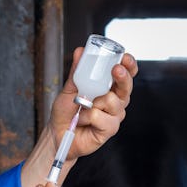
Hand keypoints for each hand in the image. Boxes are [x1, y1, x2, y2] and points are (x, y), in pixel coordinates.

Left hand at [20, 49, 137, 186]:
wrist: (57, 133)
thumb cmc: (66, 112)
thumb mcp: (69, 88)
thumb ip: (77, 71)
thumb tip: (80, 52)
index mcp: (109, 87)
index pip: (125, 73)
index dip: (129, 65)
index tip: (125, 58)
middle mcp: (115, 100)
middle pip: (127, 86)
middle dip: (122, 77)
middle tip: (116, 70)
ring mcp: (114, 115)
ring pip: (112, 101)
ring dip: (93, 102)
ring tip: (82, 107)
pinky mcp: (110, 129)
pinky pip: (102, 117)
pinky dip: (88, 117)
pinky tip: (83, 120)